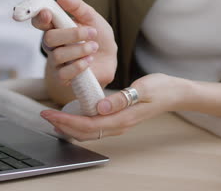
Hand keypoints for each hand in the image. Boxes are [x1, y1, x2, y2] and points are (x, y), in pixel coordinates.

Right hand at [32, 0, 116, 93]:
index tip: (48, 14)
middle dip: (71, 34)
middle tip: (91, 32)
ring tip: (94, 47)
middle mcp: (52, 45)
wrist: (108, 62)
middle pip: (49, 38)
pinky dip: (79, 65)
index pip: (39, 21)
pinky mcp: (62, 78)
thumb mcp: (93, 19)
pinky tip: (89, 60)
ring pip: (58, 55)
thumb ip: (79, 8)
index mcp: (56, 27)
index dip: (40, 18)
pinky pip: (64, 72)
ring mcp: (55, 62)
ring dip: (80, 50)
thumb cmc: (98, 38)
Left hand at [40, 73, 191, 140]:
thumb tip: (101, 108)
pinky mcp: (118, 120)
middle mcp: (118, 125)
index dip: (67, 120)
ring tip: (52, 119)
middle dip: (62, 125)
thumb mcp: (143, 89)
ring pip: (88, 133)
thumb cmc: (161, 88)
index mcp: (122, 118)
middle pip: (84, 132)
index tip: (50, 113)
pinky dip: (78, 125)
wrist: (176, 93)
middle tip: (44, 114)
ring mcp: (118, 124)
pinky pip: (94, 128)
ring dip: (68, 127)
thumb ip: (122, 99)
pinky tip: (71, 118)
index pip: (88, 124)